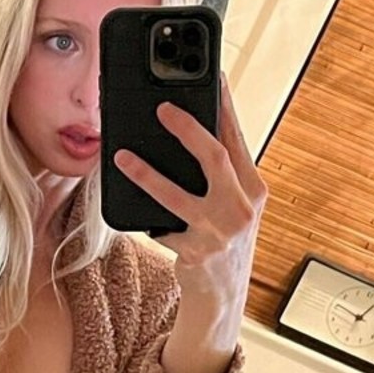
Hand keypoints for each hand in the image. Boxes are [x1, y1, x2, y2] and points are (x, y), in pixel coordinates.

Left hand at [114, 76, 267, 372]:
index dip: (224, 104)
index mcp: (253, 188)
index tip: (210, 75)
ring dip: (145, 173)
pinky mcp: (196, 253)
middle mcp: (242, 208)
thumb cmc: (222, 240)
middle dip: (187, 128)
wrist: (222, 297)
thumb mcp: (232, 205)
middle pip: (214, 157)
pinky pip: (161, 227)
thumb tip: (188, 129)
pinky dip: (145, 217)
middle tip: (160, 108)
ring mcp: (219, 233)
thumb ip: (219, 174)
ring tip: (120, 156)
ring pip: (177, 194)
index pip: (238, 137)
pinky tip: (129, 209)